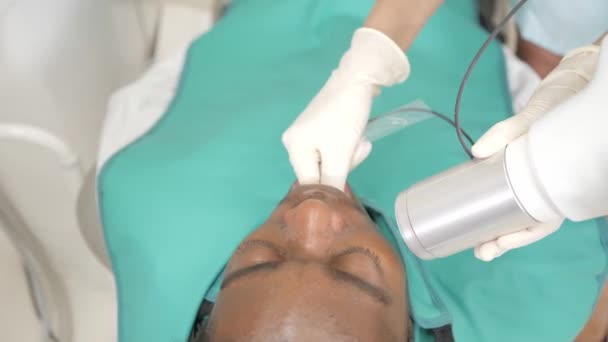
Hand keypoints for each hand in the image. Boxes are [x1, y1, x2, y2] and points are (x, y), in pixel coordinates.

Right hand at [282, 28, 409, 189]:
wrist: (358, 78)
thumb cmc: (345, 116)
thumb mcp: (340, 153)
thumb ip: (332, 181)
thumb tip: (330, 205)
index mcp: (294, 147)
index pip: (309, 182)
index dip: (330, 186)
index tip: (348, 178)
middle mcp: (294, 142)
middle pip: (320, 172)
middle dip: (342, 165)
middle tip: (355, 149)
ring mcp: (307, 134)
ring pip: (330, 161)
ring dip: (348, 155)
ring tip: (357, 139)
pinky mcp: (320, 128)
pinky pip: (333, 149)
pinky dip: (347, 146)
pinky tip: (355, 133)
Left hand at [472, 42, 600, 261]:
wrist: (571, 86)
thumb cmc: (561, 104)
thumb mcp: (537, 115)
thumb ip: (508, 131)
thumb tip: (476, 151)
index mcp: (559, 180)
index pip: (542, 221)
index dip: (521, 237)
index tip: (498, 244)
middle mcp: (549, 186)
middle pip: (528, 224)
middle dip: (504, 241)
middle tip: (481, 252)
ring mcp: (537, 181)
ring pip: (520, 214)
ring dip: (499, 230)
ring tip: (477, 245)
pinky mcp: (524, 170)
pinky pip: (512, 196)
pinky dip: (496, 208)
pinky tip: (480, 216)